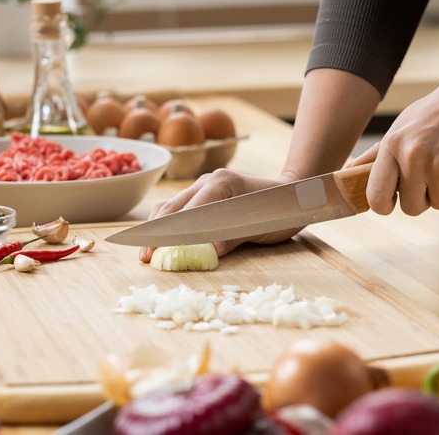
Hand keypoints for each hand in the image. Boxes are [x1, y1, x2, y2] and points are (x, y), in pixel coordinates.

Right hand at [139, 169, 303, 262]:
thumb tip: (203, 254)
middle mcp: (207, 181)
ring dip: (157, 229)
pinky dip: (167, 224)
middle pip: (172, 207)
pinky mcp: (204, 193)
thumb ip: (229, 238)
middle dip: (156, 233)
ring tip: (147, 252)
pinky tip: (161, 240)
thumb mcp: (258, 226)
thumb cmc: (280, 209)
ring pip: (171, 206)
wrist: (293, 193)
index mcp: (220, 184)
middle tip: (144, 257)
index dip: (169, 234)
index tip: (155, 252)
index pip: (187, 212)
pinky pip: (180, 207)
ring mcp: (204, 185)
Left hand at [348, 67, 438, 215]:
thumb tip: (347, 173)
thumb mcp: (401, 126)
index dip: (384, 206)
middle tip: (429, 177)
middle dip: (421, 199)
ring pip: (438, 204)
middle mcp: (412, 156)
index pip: (375, 197)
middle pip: (410, 208)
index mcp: (392, 146)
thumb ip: (375, 155)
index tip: (393, 201)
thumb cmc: (437, 112)